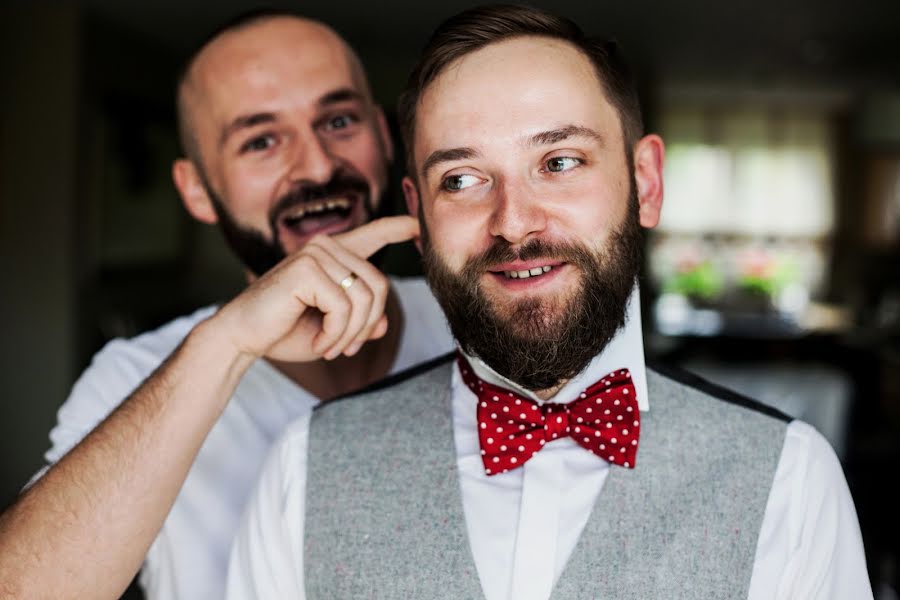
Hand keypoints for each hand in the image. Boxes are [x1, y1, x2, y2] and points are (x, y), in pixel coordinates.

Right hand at [213, 216, 418, 362]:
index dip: (398, 228)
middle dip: (368, 325)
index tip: (417, 226)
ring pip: (365, 299)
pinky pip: (344, 308)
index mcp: (334, 255)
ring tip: (331, 348)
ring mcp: (316, 254)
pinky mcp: (306, 269)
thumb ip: (360, 323)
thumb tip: (384, 323)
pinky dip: (336, 335)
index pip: (373, 234)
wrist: (242, 337)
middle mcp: (326, 247)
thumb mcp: (332, 330)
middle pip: (379, 285)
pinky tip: (319, 343)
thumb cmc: (283, 331)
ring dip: (351, 334)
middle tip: (347, 349)